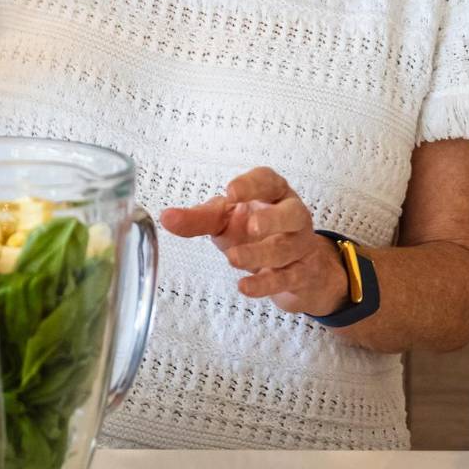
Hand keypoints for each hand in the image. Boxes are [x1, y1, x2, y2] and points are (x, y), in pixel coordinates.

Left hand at [159, 166, 351, 317]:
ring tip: (233, 258)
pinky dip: (265, 284)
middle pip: (292, 213)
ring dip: (260, 254)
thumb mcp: (224, 220)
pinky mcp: (302, 274)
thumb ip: (197, 218)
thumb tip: (166, 217)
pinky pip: (287, 278)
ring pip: (286, 249)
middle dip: (272, 219)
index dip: (252, 185)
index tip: (230, 192)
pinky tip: (245, 286)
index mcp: (273, 193)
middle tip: (251, 225)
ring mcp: (300, 245)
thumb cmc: (254, 231)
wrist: (294, 266)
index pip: (268, 181)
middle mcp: (293, 216)